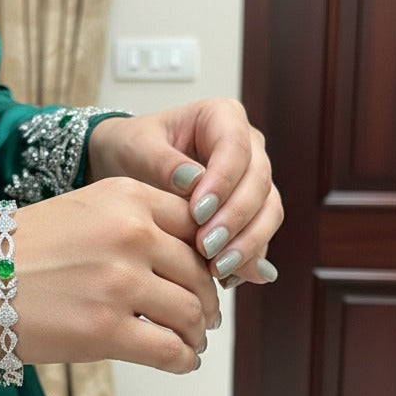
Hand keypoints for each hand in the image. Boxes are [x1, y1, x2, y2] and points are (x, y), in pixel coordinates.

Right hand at [11, 177, 219, 372]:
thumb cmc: (24, 248)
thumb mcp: (87, 209)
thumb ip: (139, 223)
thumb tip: (193, 260)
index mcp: (128, 197)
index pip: (198, 225)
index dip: (209, 257)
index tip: (207, 277)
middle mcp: (131, 233)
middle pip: (201, 273)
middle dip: (208, 301)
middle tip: (203, 317)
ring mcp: (119, 282)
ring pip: (192, 314)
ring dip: (197, 334)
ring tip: (189, 341)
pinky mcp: (105, 330)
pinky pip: (171, 350)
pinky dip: (185, 360)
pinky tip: (180, 361)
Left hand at [87, 99, 283, 286]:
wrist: (127, 166)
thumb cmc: (132, 148)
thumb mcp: (137, 148)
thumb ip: (163, 163)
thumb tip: (193, 181)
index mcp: (223, 118)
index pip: (236, 148)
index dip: (223, 183)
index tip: (198, 213)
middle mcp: (248, 147)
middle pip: (260, 183)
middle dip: (236, 220)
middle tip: (207, 249)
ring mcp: (252, 180)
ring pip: (269, 212)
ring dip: (248, 244)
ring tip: (218, 269)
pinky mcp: (250, 211)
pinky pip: (260, 235)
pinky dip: (247, 258)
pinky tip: (226, 278)